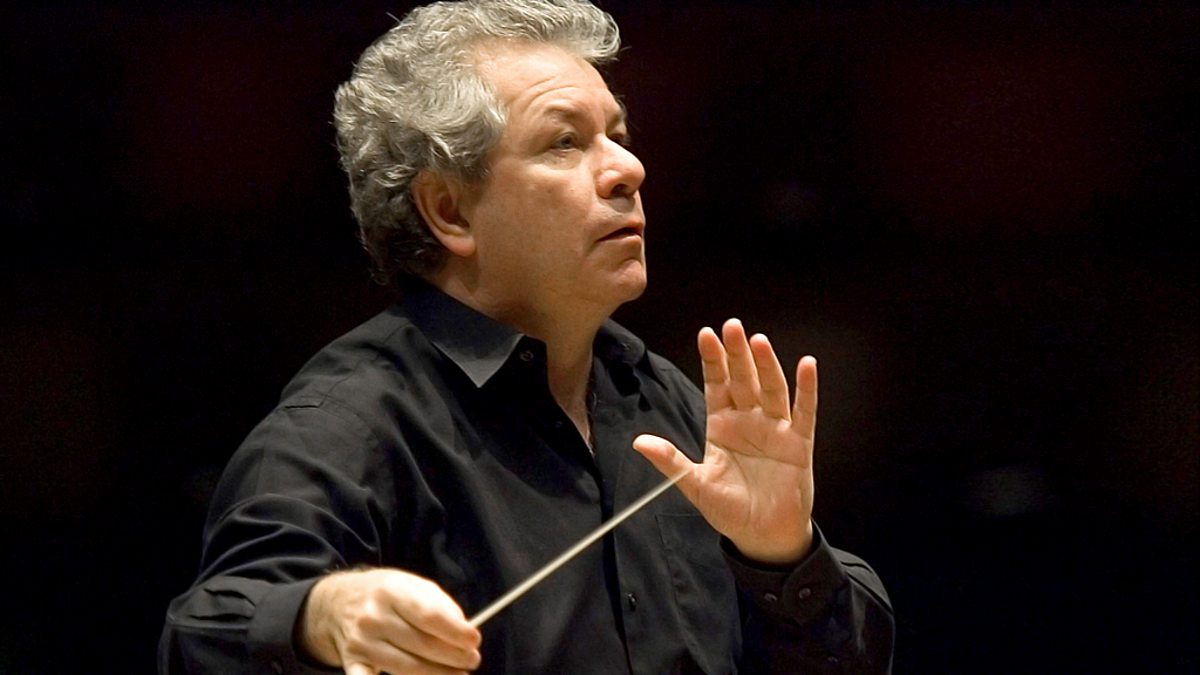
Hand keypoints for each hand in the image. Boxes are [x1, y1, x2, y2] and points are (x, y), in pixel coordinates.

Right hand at [298, 568, 481, 674]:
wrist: (338, 602)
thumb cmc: (386, 594)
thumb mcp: (413, 585)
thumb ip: (440, 605)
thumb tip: (464, 630)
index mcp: (392, 591)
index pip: (429, 615)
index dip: (455, 631)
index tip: (475, 640)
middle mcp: (373, 616)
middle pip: (421, 645)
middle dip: (453, 657)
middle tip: (473, 661)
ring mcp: (360, 642)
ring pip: (406, 667)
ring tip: (458, 674)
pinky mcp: (352, 662)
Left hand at [633, 318, 816, 563]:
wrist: (762, 536)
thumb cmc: (729, 509)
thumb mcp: (694, 484)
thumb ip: (670, 461)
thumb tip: (639, 442)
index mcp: (721, 426)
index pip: (716, 385)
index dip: (712, 361)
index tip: (706, 334)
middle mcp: (748, 421)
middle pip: (743, 380)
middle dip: (737, 354)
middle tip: (732, 326)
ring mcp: (775, 429)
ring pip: (771, 390)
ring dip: (766, 365)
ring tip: (759, 341)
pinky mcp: (798, 444)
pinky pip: (804, 412)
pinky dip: (806, 389)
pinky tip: (807, 365)